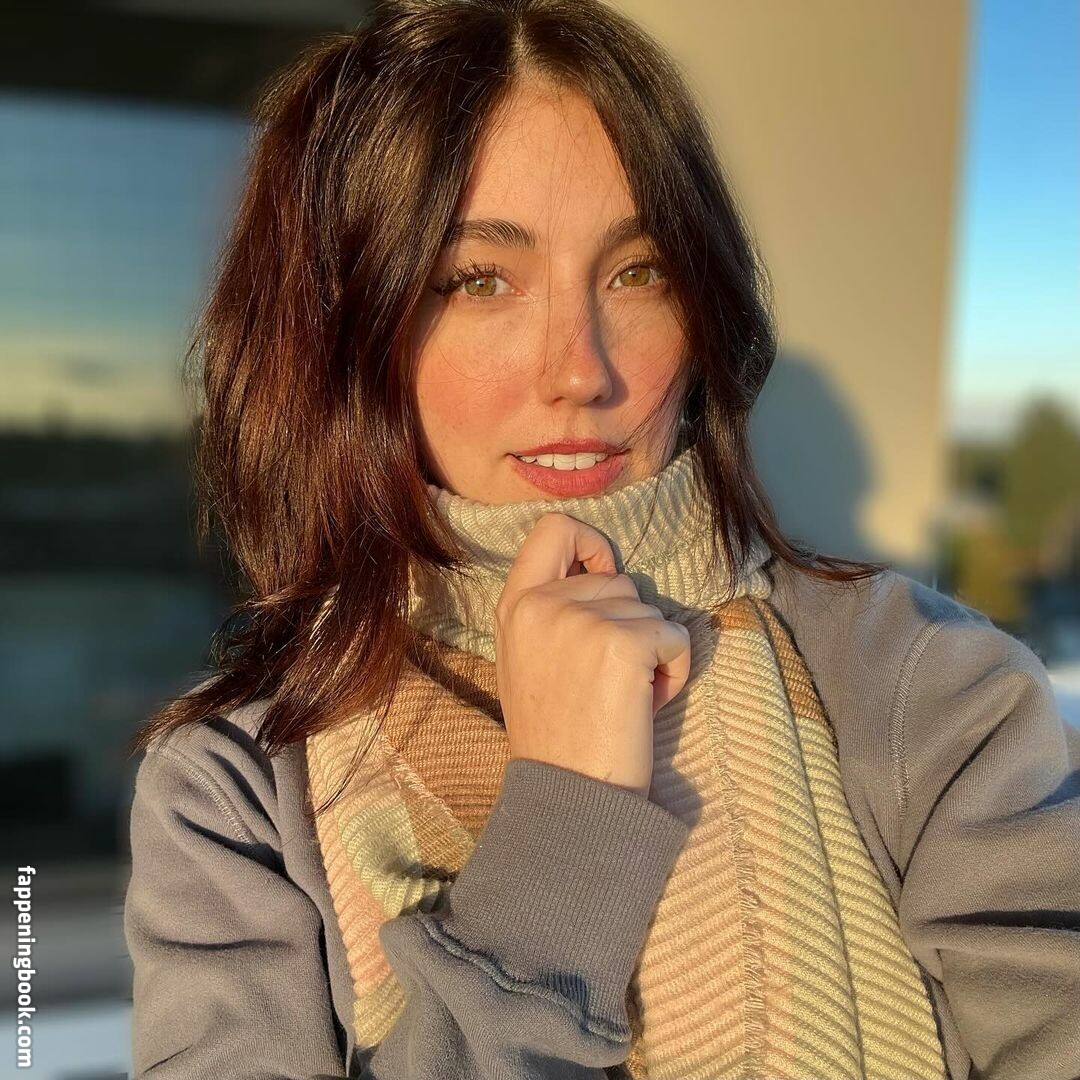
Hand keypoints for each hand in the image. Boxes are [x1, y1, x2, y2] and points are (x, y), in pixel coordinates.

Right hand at [494, 511, 691, 798]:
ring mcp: (581, 620)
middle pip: (617, 579)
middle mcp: (543, 603)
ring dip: (652, 650)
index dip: (590, 541)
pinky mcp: (623, 642)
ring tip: (623, 697)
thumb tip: (603, 572)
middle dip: (628, 623)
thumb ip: (551, 612)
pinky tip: (646, 704)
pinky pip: (676, 636)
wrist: (568, 796)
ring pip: (650, 609)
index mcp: (515, 606)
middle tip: (608, 679)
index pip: (553, 529)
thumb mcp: (528, 660)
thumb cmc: (555, 736)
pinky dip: (675, 670)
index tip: (604, 569)